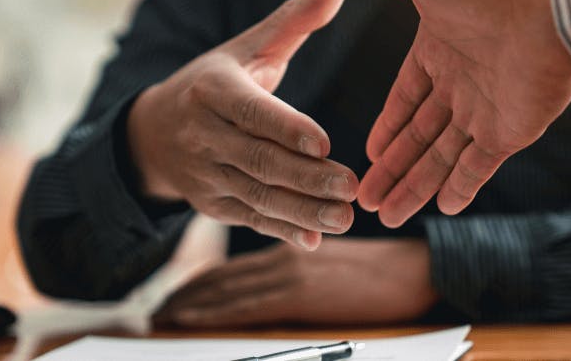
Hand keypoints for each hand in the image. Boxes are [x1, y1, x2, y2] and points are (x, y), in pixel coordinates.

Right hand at [128, 0, 358, 249]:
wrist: (154, 132)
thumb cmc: (214, 83)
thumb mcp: (245, 48)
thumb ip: (292, 22)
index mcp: (212, 89)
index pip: (251, 111)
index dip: (285, 129)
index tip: (323, 143)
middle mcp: (203, 134)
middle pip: (258, 160)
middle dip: (305, 178)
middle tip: (351, 186)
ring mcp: (205, 173)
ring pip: (257, 196)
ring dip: (301, 211)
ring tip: (345, 218)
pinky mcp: (211, 204)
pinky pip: (249, 219)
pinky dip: (281, 231)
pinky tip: (314, 239)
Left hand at [154, 238, 436, 326]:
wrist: (414, 269)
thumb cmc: (381, 272)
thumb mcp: (332, 265)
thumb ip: (299, 271)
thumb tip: (273, 289)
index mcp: (288, 252)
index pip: (233, 269)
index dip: (199, 284)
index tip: (175, 297)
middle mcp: (281, 259)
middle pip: (221, 280)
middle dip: (186, 296)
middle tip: (157, 311)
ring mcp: (289, 275)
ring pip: (226, 291)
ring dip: (191, 305)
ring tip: (164, 316)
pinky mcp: (300, 293)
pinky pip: (246, 305)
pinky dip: (215, 312)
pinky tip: (194, 318)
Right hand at [295, 0, 570, 226]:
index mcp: (438, 48)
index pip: (405, 99)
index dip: (386, 127)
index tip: (366, 155)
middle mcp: (462, 81)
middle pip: (419, 136)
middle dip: (391, 169)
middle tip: (362, 201)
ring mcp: (488, 107)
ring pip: (444, 157)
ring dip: (415, 186)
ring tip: (386, 217)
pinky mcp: (514, 128)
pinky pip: (482, 166)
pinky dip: (463, 188)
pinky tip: (440, 209)